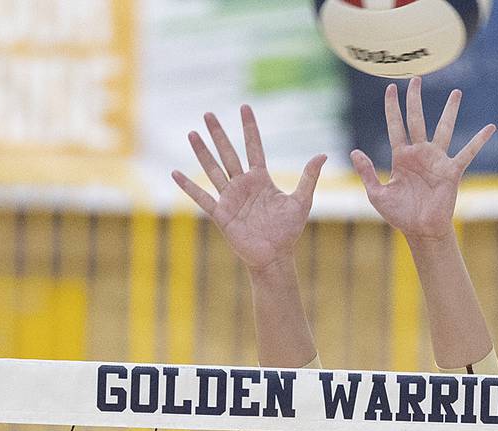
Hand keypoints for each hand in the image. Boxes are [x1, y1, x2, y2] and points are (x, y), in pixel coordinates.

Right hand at [172, 106, 326, 273]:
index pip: (253, 147)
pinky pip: (202, 198)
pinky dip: (188, 187)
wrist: (274, 256)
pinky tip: (175, 174)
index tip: (244, 107)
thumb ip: (308, 177)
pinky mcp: (221, 214)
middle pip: (228, 153)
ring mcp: (230, 198)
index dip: (249, 128)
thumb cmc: (288, 231)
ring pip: (213, 170)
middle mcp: (243, 185)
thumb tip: (322, 154)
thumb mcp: (301, 201)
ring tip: (192, 134)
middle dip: (218, 133)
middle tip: (208, 113)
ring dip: (202, 152)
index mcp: (261, 179)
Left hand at [351, 77, 494, 242]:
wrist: (420, 230)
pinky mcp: (451, 171)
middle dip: (415, 100)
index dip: (392, 108)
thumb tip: (354, 151)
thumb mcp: (377, 193)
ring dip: (450, 111)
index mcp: (401, 158)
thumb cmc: (399, 214)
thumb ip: (367, 172)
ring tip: (456, 92)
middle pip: (417, 120)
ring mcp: (436, 160)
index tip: (390, 88)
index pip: (395, 127)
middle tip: (416, 78)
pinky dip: (479, 140)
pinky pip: (467, 153)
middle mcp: (420, 154)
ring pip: (444, 129)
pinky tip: (490, 127)